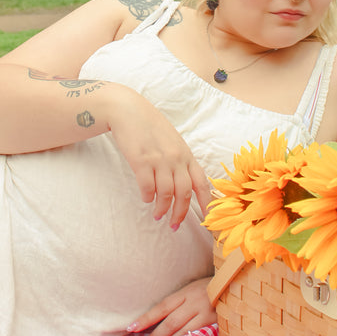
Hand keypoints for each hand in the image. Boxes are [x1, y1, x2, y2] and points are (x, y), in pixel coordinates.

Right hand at [108, 90, 211, 228]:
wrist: (128, 110)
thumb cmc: (150, 126)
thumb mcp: (173, 141)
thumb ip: (180, 160)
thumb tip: (186, 183)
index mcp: (186, 154)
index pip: (202, 183)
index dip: (207, 203)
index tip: (208, 220)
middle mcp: (176, 158)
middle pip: (184, 193)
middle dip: (180, 213)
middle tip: (174, 225)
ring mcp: (158, 159)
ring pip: (166, 193)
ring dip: (162, 208)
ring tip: (158, 215)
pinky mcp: (140, 160)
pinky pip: (147, 187)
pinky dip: (148, 197)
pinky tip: (146, 199)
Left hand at [126, 278, 216, 335]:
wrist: (237, 286)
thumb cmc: (211, 288)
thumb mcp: (193, 289)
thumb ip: (179, 302)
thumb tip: (157, 319)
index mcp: (187, 292)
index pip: (162, 307)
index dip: (146, 318)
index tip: (131, 327)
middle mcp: (195, 302)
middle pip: (171, 322)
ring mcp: (207, 315)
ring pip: (183, 334)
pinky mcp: (217, 325)